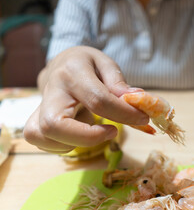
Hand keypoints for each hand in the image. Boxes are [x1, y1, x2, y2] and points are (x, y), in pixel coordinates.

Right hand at [24, 46, 148, 153]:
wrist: (60, 65)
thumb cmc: (86, 65)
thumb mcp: (105, 64)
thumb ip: (118, 82)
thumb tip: (134, 100)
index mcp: (72, 72)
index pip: (97, 100)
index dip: (123, 114)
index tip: (142, 118)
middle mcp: (51, 91)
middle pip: (55, 124)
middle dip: (88, 137)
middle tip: (112, 132)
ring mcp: (39, 109)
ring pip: (45, 137)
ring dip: (77, 142)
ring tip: (94, 129)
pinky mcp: (35, 123)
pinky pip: (44, 144)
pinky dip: (65, 146)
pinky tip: (80, 133)